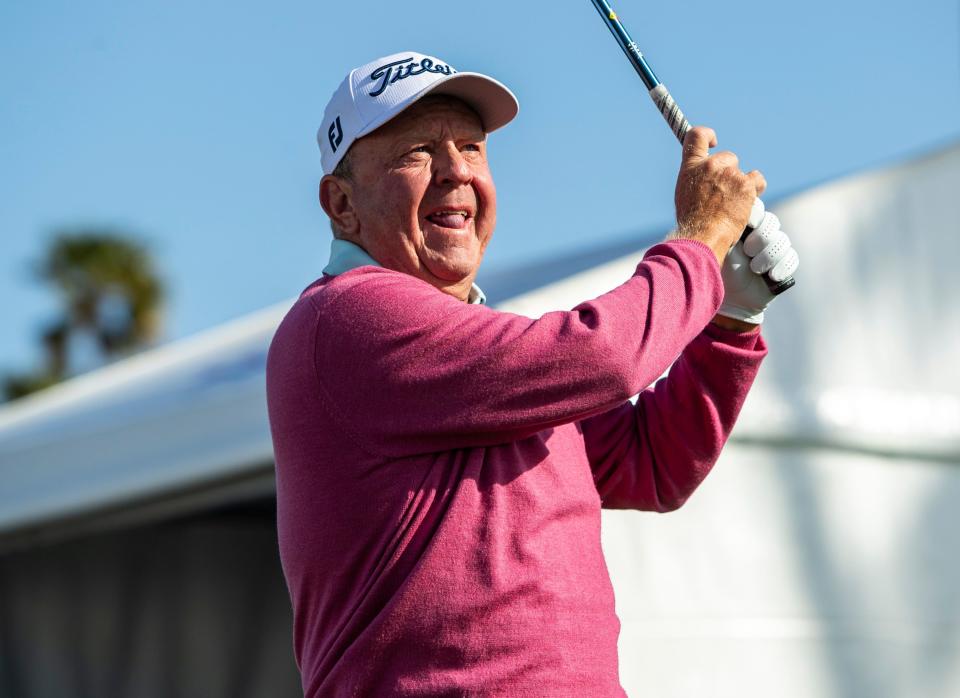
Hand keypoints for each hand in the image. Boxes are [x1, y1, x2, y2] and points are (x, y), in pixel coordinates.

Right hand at [671, 126, 765, 264]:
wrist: (703, 235)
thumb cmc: (692, 221)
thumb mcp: (684, 193)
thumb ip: (695, 178)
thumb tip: (704, 178)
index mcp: (692, 166)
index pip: (697, 136)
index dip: (708, 135)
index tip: (714, 142)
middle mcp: (711, 165)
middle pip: (728, 158)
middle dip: (729, 173)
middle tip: (724, 193)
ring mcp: (730, 174)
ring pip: (742, 173)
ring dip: (740, 185)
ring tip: (732, 204)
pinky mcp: (747, 185)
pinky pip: (757, 180)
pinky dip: (754, 189)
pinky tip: (746, 202)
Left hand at [717, 201, 799, 323]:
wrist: (729, 299)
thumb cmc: (720, 269)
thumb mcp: (721, 246)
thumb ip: (728, 227)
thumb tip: (731, 203)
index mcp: (743, 226)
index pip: (757, 209)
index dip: (755, 215)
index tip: (748, 223)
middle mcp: (761, 234)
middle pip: (772, 223)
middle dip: (760, 238)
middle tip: (747, 251)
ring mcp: (774, 249)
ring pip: (782, 241)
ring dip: (767, 256)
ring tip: (754, 269)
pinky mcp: (784, 265)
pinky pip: (792, 259)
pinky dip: (781, 268)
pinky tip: (771, 277)